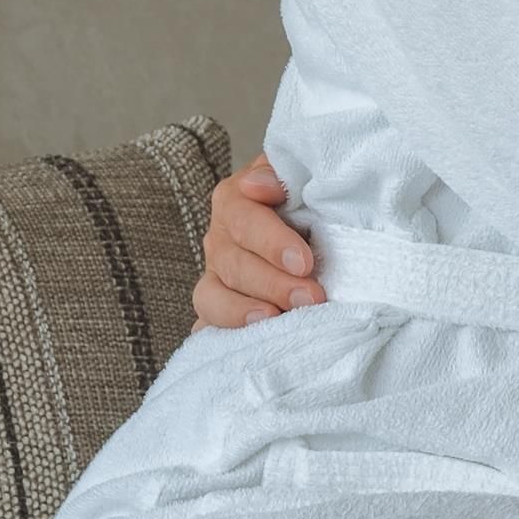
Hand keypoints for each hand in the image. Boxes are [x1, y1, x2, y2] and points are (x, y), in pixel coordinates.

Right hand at [188, 155, 324, 330]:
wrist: (309, 219)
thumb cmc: (307, 196)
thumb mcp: (300, 174)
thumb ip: (282, 173)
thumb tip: (257, 185)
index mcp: (235, 201)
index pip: (243, 220)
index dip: (271, 242)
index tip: (304, 263)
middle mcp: (220, 240)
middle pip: (234, 265)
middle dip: (273, 284)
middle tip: (311, 297)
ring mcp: (216, 277)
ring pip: (213, 297)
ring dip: (244, 312)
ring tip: (275, 320)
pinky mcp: (220, 308)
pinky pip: (207, 325)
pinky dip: (220, 335)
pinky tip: (241, 345)